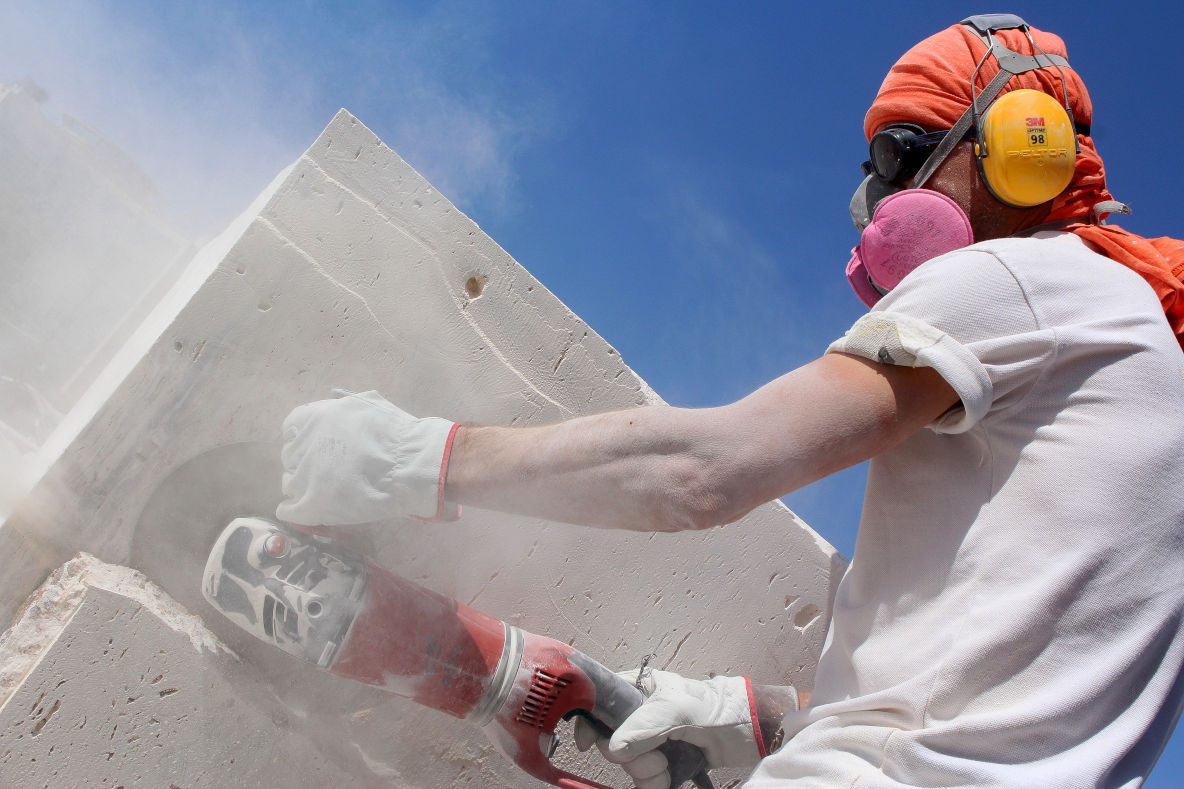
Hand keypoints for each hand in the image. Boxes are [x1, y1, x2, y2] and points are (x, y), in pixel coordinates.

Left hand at [276, 390, 458, 525]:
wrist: (409, 465)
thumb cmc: (393, 433)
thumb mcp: (368, 403)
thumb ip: (345, 400)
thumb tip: (333, 395)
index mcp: (311, 419)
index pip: (291, 430)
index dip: (305, 440)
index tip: (321, 448)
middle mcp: (301, 446)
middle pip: (290, 458)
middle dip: (306, 463)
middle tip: (329, 470)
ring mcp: (304, 478)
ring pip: (289, 484)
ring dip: (304, 487)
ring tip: (326, 491)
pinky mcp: (311, 506)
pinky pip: (290, 511)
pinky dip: (298, 511)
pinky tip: (314, 509)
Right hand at [574, 669, 762, 788]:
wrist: (747, 732)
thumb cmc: (716, 707)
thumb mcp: (677, 710)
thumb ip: (643, 726)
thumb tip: (614, 748)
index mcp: (639, 689)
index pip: (600, 701)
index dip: (591, 721)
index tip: (589, 742)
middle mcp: (641, 714)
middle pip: (612, 741)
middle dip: (632, 755)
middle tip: (656, 752)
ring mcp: (651, 739)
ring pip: (628, 764)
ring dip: (647, 771)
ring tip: (668, 765)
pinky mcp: (663, 761)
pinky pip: (644, 779)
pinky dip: (655, 783)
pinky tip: (669, 778)